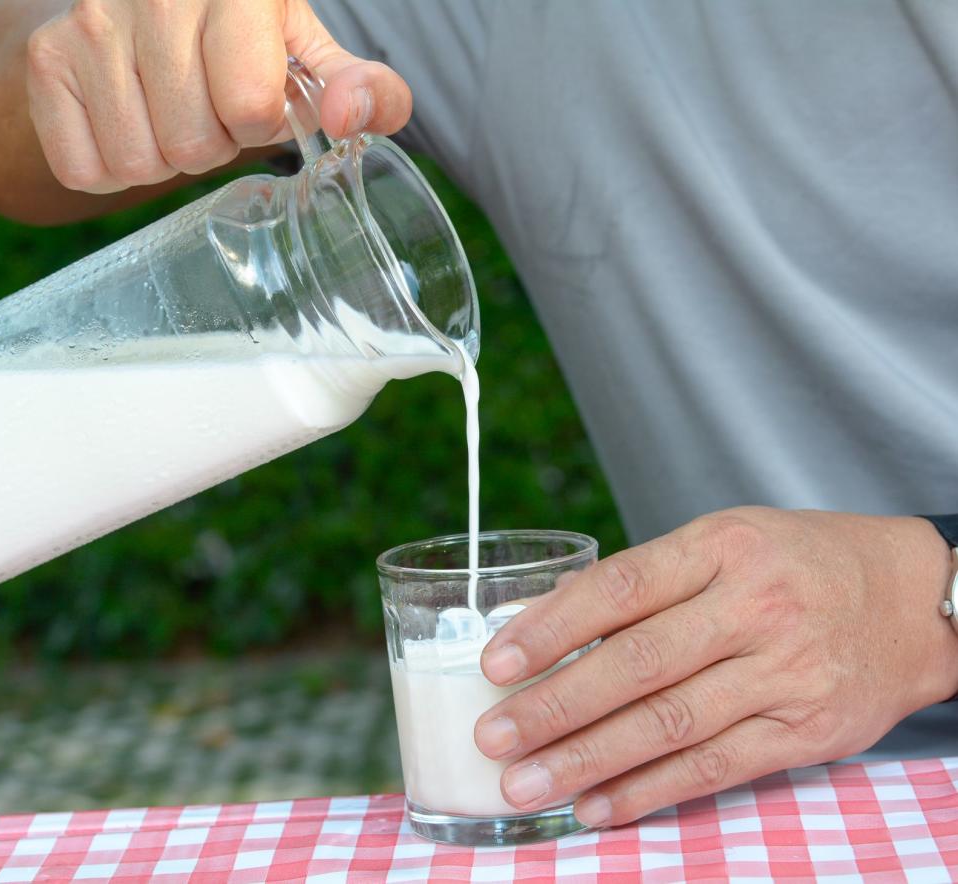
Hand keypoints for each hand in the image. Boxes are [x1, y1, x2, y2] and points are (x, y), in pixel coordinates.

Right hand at [25, 0, 410, 192]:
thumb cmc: (237, 30)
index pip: (249, 105)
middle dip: (210, 144)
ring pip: (138, 164)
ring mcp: (90, 24)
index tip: (251, 94)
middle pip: (192, 145)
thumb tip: (352, 119)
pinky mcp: (47, 60)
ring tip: (168, 110)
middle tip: (206, 106)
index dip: (257, 121)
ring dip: (161, 158)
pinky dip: (109, 168)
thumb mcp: (304, 47)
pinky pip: (83, 170)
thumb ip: (359, 87)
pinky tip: (128, 122)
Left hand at [474, 507, 957, 827]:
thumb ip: (646, 580)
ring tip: (526, 783)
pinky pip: (715, 768)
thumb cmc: (799, 564)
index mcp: (722, 547)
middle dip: (555, 706)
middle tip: (494, 736)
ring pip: (669, 724)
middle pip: (637, 664)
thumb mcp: (726, 541)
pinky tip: (597, 806)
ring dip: (588, 759)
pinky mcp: (805, 731)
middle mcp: (754, 609)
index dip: (551, 627)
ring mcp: (783, 673)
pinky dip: (649, 791)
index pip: (620, 587)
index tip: (497, 661)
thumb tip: (547, 620)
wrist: (918, 601)